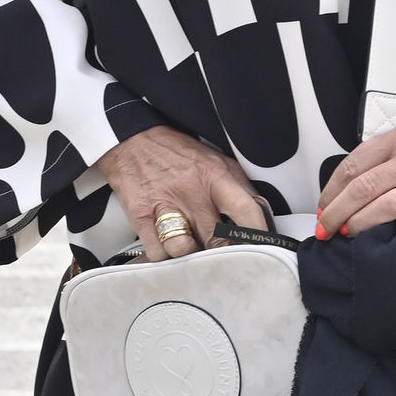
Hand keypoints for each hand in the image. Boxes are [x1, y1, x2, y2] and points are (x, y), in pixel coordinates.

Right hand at [94, 127, 268, 258]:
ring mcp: (164, 204)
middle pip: (216, 239)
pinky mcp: (141, 215)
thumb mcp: (216, 160)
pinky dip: (165, 256)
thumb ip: (239, 187)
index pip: (246, 210)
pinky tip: (169, 246)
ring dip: (190, 255)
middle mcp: (191, 191)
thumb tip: (261, 215)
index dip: (259, 235)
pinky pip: (158, 251)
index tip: (263, 249)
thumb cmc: (178, 153)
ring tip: (193, 249)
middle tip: (226, 256)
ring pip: (184, 249)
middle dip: (224, 253)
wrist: (132, 139)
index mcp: (214, 175)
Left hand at [316, 115, 395, 236]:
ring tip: (346, 236)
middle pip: (362, 188)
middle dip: (336, 213)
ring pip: (383, 207)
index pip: (353, 165)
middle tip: (324, 229)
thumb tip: (358, 183)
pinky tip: (382, 240)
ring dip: (359, 226)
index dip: (331, 190)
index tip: (323, 206)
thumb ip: (390, 153)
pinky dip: (394, 233)